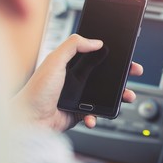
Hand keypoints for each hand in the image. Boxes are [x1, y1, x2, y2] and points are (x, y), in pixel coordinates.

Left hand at [12, 34, 142, 131]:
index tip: (125, 55)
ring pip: (105, 95)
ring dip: (118, 96)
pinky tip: (92, 116)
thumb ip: (73, 46)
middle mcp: (75, 79)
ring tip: (126, 97)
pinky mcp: (78, 113)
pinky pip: (94, 114)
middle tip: (134, 73)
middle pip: (105, 74)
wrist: (29, 121)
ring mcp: (78, 97)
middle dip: (122, 74)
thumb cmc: (36, 91)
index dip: (111, 54)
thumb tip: (95, 41)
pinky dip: (97, 116)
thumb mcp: (54, 61)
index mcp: (70, 65)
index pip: (95, 55)